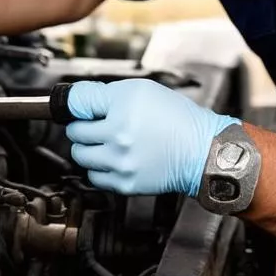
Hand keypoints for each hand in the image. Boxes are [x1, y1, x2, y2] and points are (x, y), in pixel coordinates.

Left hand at [64, 78, 239, 194]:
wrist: (200, 149)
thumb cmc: (176, 118)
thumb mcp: (141, 90)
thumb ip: (104, 94)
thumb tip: (74, 100)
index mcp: (122, 110)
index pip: (76, 104)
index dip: (79, 104)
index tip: (80, 108)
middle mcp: (118, 139)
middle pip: (74, 132)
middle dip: (85, 126)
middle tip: (102, 124)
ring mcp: (120, 164)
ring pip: (80, 155)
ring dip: (89, 148)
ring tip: (109, 141)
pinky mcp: (125, 184)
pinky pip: (94, 176)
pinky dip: (100, 167)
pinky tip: (115, 158)